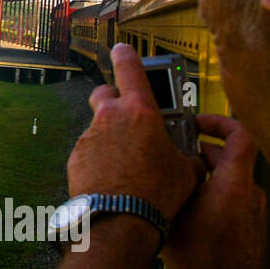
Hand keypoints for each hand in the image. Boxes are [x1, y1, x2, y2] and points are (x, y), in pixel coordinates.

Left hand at [68, 43, 202, 221]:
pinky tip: (112, 176)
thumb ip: (188, 154)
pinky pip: (89, 149)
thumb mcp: (186, 171)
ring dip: (110, 135)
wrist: (120, 220)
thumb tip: (194, 158)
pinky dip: (99, 157)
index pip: (129, 69)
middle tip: (130, 117)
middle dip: (115, 100)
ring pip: (98, 125)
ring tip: (127, 160)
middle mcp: (110, 118)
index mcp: (140, 112)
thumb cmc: (157, 193)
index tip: (121, 48)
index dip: (126, 55)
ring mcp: (89, 136)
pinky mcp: (76, 156)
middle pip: (105, 94)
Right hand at [161, 113, 265, 268]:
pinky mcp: (251, 223)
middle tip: (174, 157)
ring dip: (204, 176)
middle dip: (199, 153)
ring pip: (228, 178)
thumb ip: (174, 181)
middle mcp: (250, 192)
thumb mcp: (174, 211)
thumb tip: (162, 160)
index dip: (219, 122)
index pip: (240, 134)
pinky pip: (232, 197)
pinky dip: (212, 194)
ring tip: (176, 187)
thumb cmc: (202, 260)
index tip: (198, 123)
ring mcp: (253, 209)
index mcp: (234, 183)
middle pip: (228, 156)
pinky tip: (188, 209)